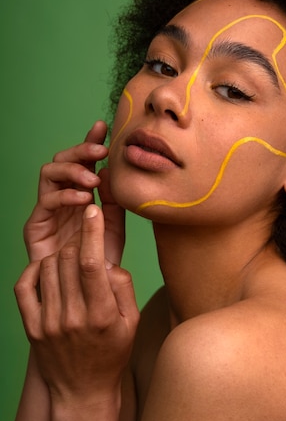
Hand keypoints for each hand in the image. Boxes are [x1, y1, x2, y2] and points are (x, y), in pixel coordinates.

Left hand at [15, 205, 139, 402]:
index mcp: (100, 315)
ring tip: (72, 262)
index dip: (92, 231)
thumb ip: (121, 286)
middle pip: (67, 260)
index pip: (90, 263)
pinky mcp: (32, 327)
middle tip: (86, 241)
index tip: (93, 210)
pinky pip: (25, 286)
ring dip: (60, 256)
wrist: (83, 391)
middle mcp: (71, 317)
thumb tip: (103, 260)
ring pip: (47, 267)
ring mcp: (48, 323)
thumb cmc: (112, 353)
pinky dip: (35, 270)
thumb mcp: (131, 321)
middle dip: (78, 241)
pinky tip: (48, 269)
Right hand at [24, 121, 123, 265]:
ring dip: (72, 170)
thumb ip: (114, 198)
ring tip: (93, 179)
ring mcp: (47, 210)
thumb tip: (113, 168)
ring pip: (49, 173)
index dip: (90, 141)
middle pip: (61, 160)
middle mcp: (61, 197)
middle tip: (100, 151)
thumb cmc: (100, 259)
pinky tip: (85, 199)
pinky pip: (46, 200)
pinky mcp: (36, 226)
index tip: (103, 127)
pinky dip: (66, 195)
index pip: (83, 161)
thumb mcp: (114, 225)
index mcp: (81, 193)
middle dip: (80, 150)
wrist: (87, 293)